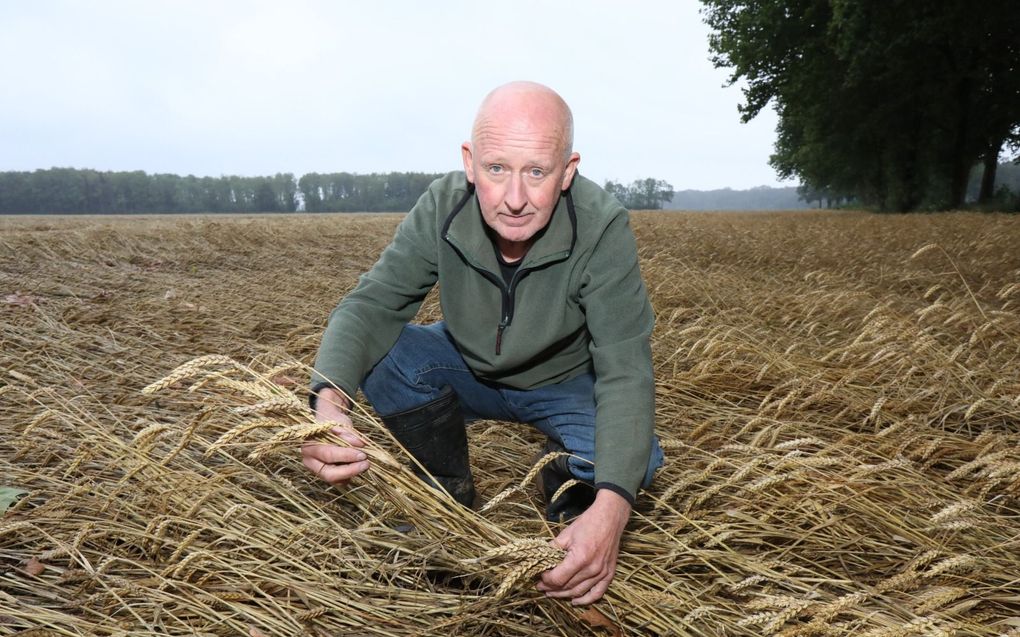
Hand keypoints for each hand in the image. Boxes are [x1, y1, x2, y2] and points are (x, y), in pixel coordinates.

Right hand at [301, 388, 368, 484]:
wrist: (329, 427)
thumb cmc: (334, 424)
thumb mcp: (341, 425)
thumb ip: (349, 435)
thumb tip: (360, 445)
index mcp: (309, 446)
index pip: (329, 455)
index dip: (347, 456)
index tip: (362, 455)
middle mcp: (310, 461)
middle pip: (329, 474)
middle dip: (350, 470)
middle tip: (366, 464)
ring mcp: (317, 470)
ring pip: (335, 480)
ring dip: (352, 473)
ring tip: (364, 463)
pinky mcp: (326, 475)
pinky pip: (339, 481)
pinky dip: (350, 476)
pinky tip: (357, 466)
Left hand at [536, 488, 630, 604]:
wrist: (610, 518)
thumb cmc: (587, 523)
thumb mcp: (566, 534)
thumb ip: (553, 549)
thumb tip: (541, 560)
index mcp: (579, 558)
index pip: (558, 578)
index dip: (546, 579)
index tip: (539, 576)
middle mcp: (592, 569)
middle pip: (567, 587)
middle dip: (551, 588)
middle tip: (541, 587)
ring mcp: (602, 573)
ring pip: (579, 592)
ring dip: (564, 595)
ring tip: (552, 593)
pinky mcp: (609, 574)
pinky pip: (597, 593)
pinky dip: (585, 600)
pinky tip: (575, 601)